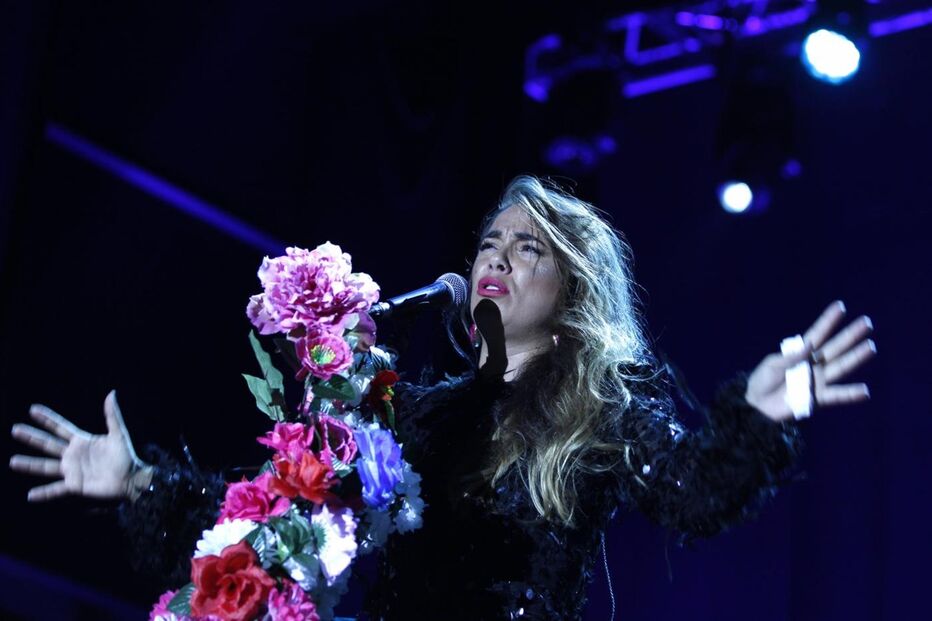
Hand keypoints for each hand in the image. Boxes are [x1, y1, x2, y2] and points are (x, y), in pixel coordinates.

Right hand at [9, 390, 149, 500]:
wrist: (131, 479)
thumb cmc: (126, 456)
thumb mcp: (119, 434)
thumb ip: (112, 415)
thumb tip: (111, 393)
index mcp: (82, 441)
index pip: (60, 427)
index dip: (47, 419)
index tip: (32, 410)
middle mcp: (73, 454)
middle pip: (48, 444)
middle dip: (31, 437)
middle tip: (15, 429)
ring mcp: (72, 470)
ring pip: (46, 467)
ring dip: (30, 465)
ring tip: (13, 462)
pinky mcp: (75, 485)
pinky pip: (56, 490)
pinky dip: (43, 493)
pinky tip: (30, 496)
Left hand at [745, 301, 875, 421]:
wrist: (756, 406)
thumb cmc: (761, 381)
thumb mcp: (771, 365)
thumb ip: (790, 357)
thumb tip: (809, 344)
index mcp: (799, 353)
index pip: (817, 334)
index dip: (828, 321)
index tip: (840, 306)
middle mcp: (812, 365)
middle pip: (835, 347)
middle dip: (850, 335)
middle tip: (866, 323)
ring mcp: (817, 381)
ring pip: (841, 366)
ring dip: (856, 357)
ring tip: (870, 347)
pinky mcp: (817, 398)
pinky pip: (837, 395)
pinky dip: (851, 394)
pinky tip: (865, 391)